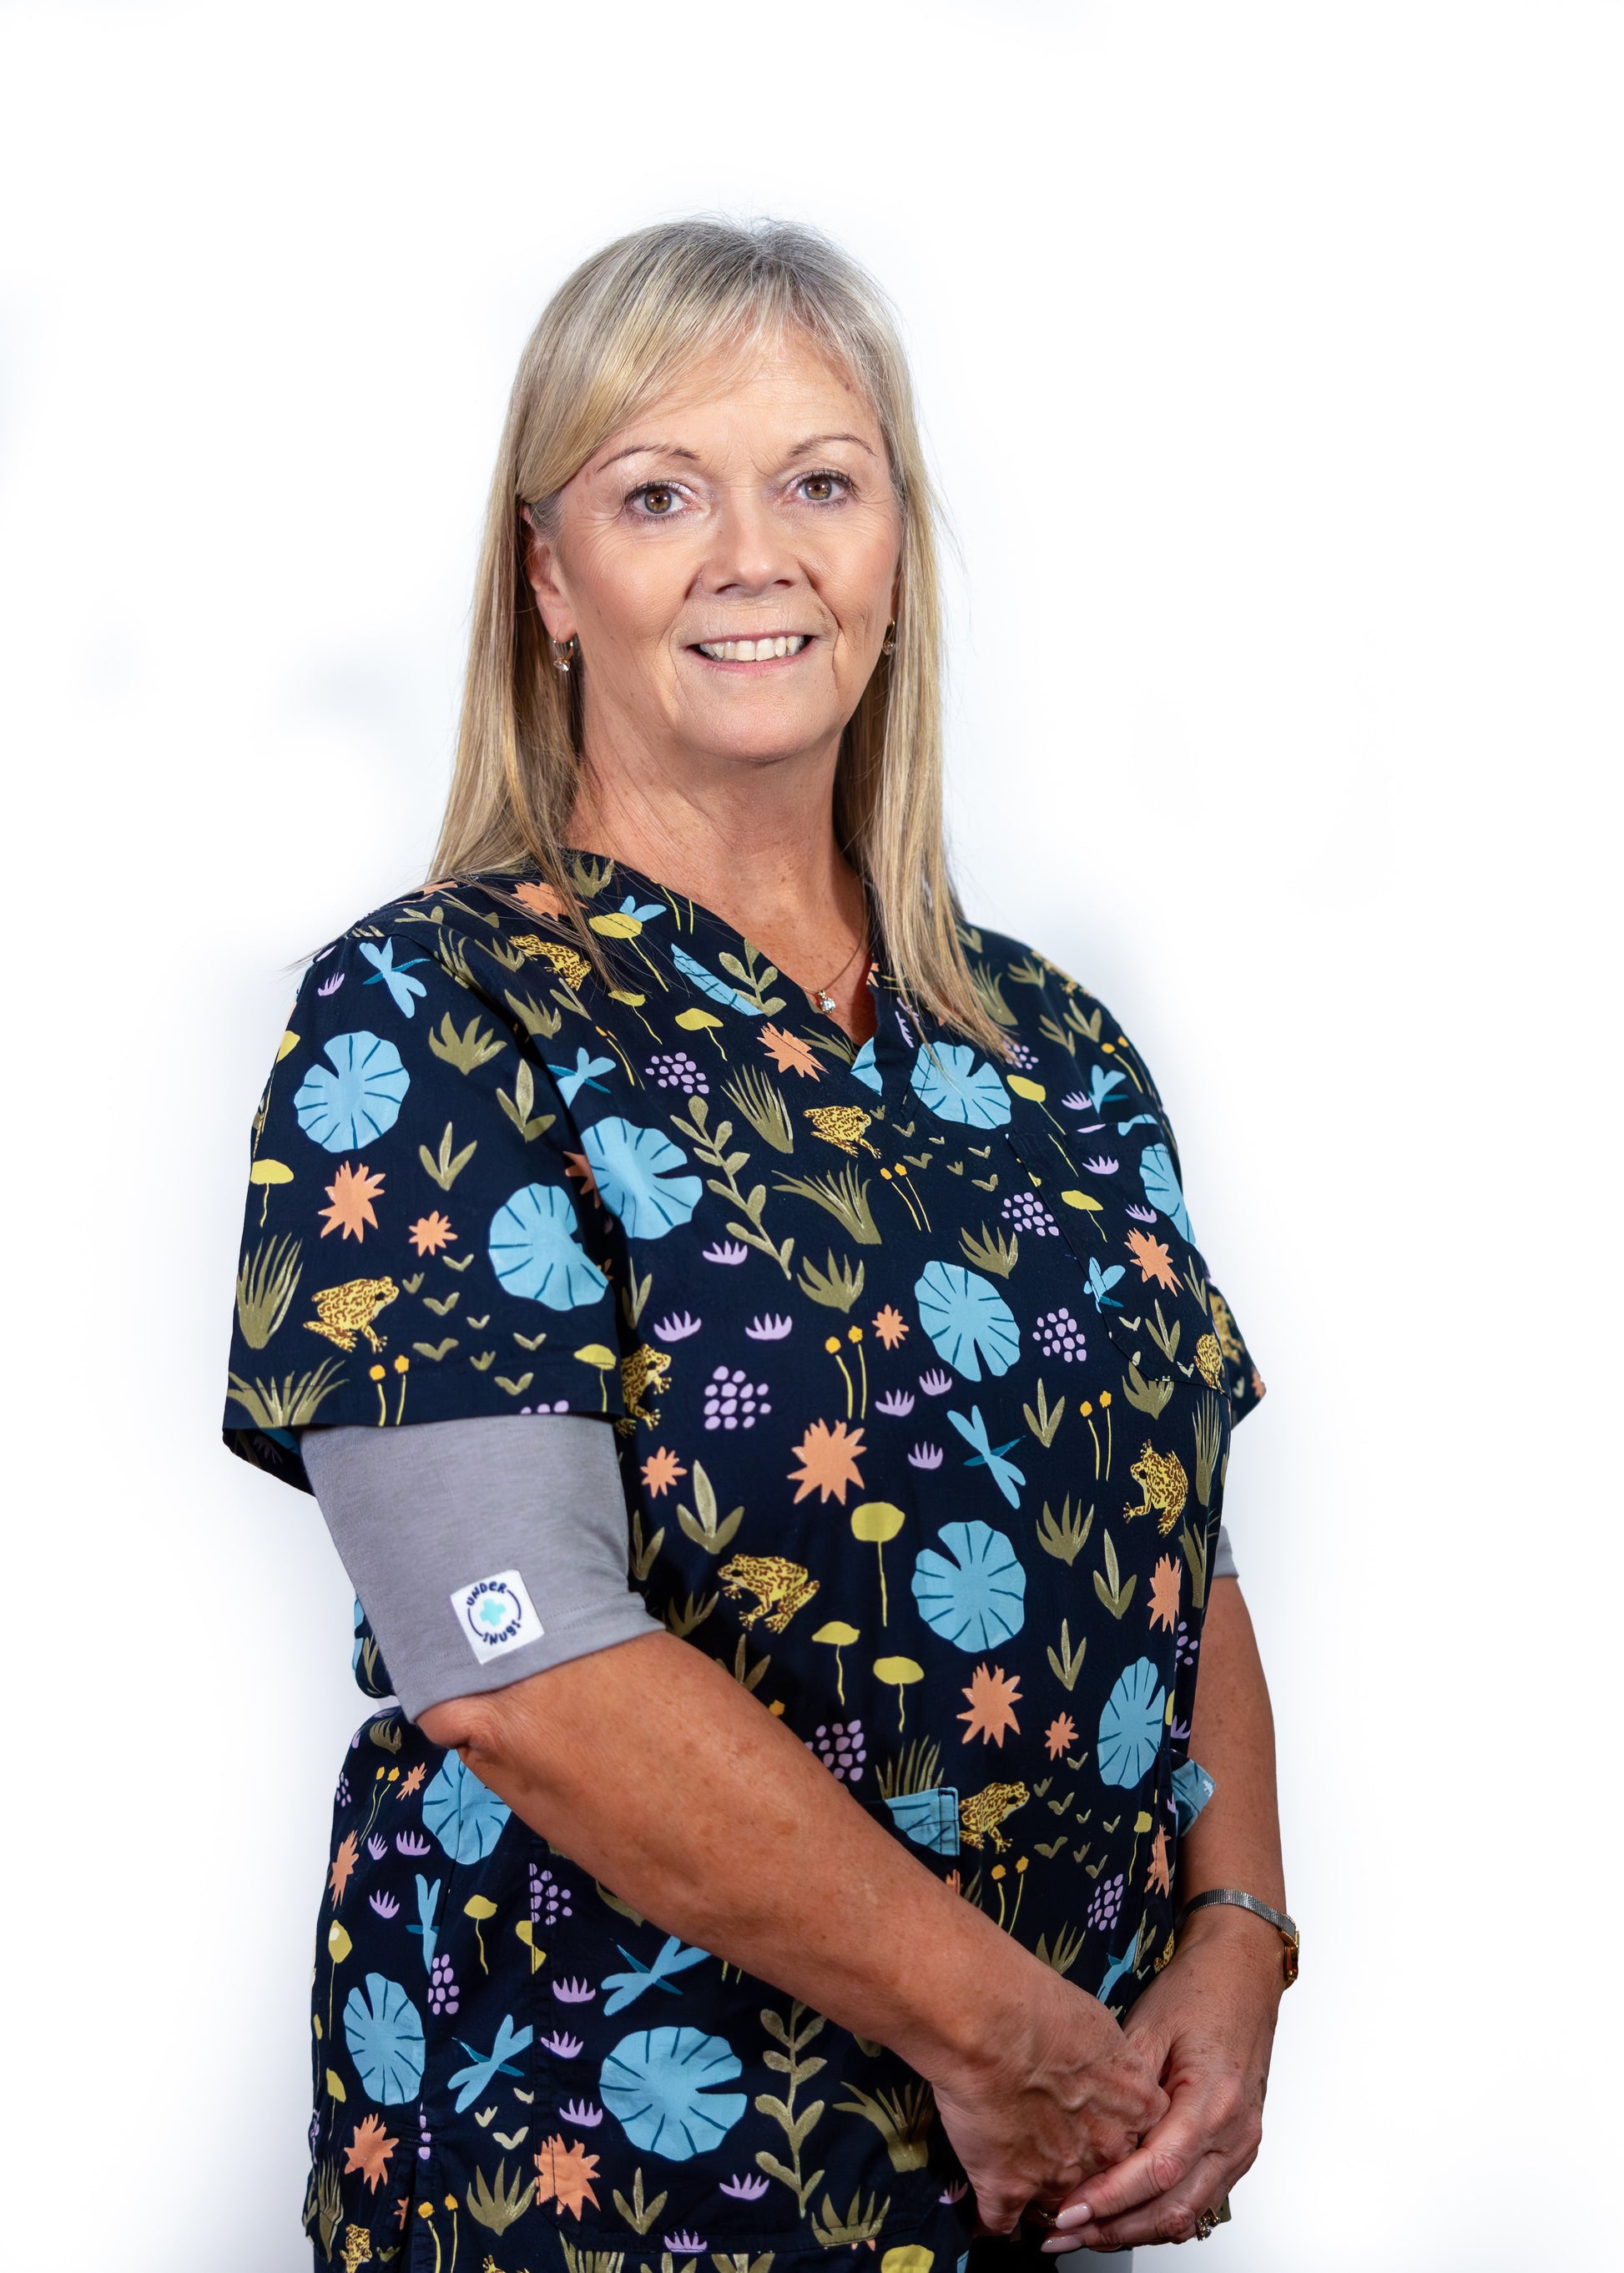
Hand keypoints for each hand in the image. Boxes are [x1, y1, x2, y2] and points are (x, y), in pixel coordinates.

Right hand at [925, 1962, 1169, 2237]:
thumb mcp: (1099, 2026)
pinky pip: (1001, 2220)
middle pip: (1103, 2178)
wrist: (990, 2022)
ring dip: (1039, 2193)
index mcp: (1137, 2106)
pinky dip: (992, 2215)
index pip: (1142, 2142)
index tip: (1098, 2129)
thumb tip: (1095, 2065)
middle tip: (1054, 2148)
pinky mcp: (1009, 2189)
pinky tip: (985, 2209)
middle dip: (1083, 2171)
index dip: (1115, 2137)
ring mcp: (1059, 2177)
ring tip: (1016, 2170)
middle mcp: (1106, 2150)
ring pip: (1057, 2204)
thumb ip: (1108, 2062)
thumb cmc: (1038, 2007)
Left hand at [1042, 1911, 1283, 2250]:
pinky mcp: (1237, 2151)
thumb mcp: (1148, 2024)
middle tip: (1062, 2234)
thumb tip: (1083, 2133)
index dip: (1110, 2199)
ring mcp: (1241, 2148)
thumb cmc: (1199, 1990)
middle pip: (1172, 2209)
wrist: (1243, 1974)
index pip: (1158, 2172)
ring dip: (1133, 2231)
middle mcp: (1234, 2135)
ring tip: (1083, 2232)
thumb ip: (1122, 2086)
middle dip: (1113, 2229)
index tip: (1068, 2210)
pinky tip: (1121, 2215)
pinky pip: (1199, 2201)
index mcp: (1213, 2102)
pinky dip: (1159, 2214)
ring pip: (1187, 2216)